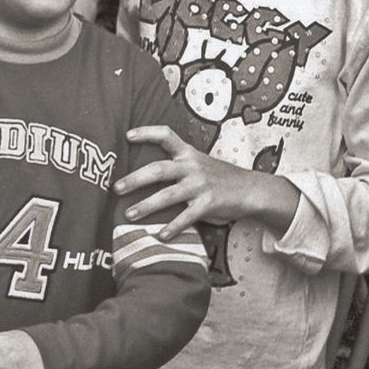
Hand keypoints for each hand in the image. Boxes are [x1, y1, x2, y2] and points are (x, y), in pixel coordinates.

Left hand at [115, 125, 298, 240]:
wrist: (252, 189)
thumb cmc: (218, 177)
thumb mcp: (198, 164)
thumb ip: (176, 165)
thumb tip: (140, 173)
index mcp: (188, 154)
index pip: (166, 136)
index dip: (147, 133)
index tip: (127, 135)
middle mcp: (192, 167)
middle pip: (158, 170)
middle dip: (135, 179)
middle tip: (116, 188)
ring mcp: (201, 185)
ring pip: (168, 195)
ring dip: (146, 206)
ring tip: (129, 215)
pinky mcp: (210, 203)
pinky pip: (187, 217)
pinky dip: (173, 227)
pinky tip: (160, 236)